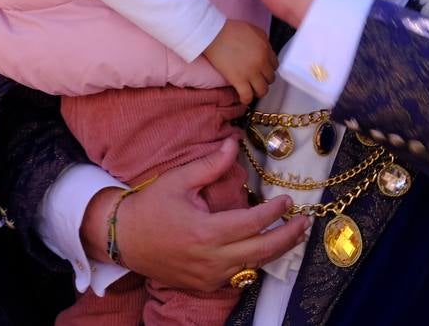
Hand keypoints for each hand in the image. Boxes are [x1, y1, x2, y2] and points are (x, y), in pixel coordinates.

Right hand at [82, 138, 308, 291]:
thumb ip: (210, 164)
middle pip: (263, 251)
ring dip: (275, 251)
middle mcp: (212, 259)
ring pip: (253, 266)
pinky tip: (262, 249)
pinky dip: (253, 262)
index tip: (287, 201)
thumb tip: (233, 144)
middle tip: (305, 224)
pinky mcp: (204, 284)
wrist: (123, 238)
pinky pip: (238, 275)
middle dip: (288, 237)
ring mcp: (209, 276)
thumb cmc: (149, 206)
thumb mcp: (178, 180)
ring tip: (292, 236)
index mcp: (207, 232)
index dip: (275, 212)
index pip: (253, 223)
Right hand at [203, 19, 278, 104]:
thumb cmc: (230, 29)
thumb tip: (266, 50)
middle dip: (264, 80)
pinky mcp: (238, 79)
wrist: (213, 34)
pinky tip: (243, 98)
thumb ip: (263, 40)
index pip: (274, 65)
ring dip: (258, 91)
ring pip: (262, 90)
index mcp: (265, 49)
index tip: (262, 71)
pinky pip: (248, 96)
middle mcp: (261, 62)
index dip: (268, 69)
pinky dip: (246, 99)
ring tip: (251, 90)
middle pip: (270, 79)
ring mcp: (250, 72)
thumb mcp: (253, 29)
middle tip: (256, 80)